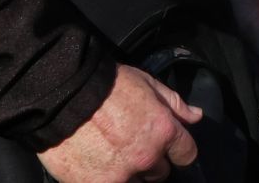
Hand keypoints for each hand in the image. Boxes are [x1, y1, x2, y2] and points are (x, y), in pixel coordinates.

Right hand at [38, 65, 200, 182]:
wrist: (63, 96)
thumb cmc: (106, 85)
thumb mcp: (147, 83)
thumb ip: (174, 104)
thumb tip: (195, 116)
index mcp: (163, 131)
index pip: (187, 154)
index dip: (178, 151)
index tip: (170, 148)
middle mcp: (146, 157)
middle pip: (160, 172)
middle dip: (150, 162)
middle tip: (132, 147)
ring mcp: (120, 175)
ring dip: (128, 174)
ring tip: (112, 156)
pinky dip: (106, 179)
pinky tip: (97, 166)